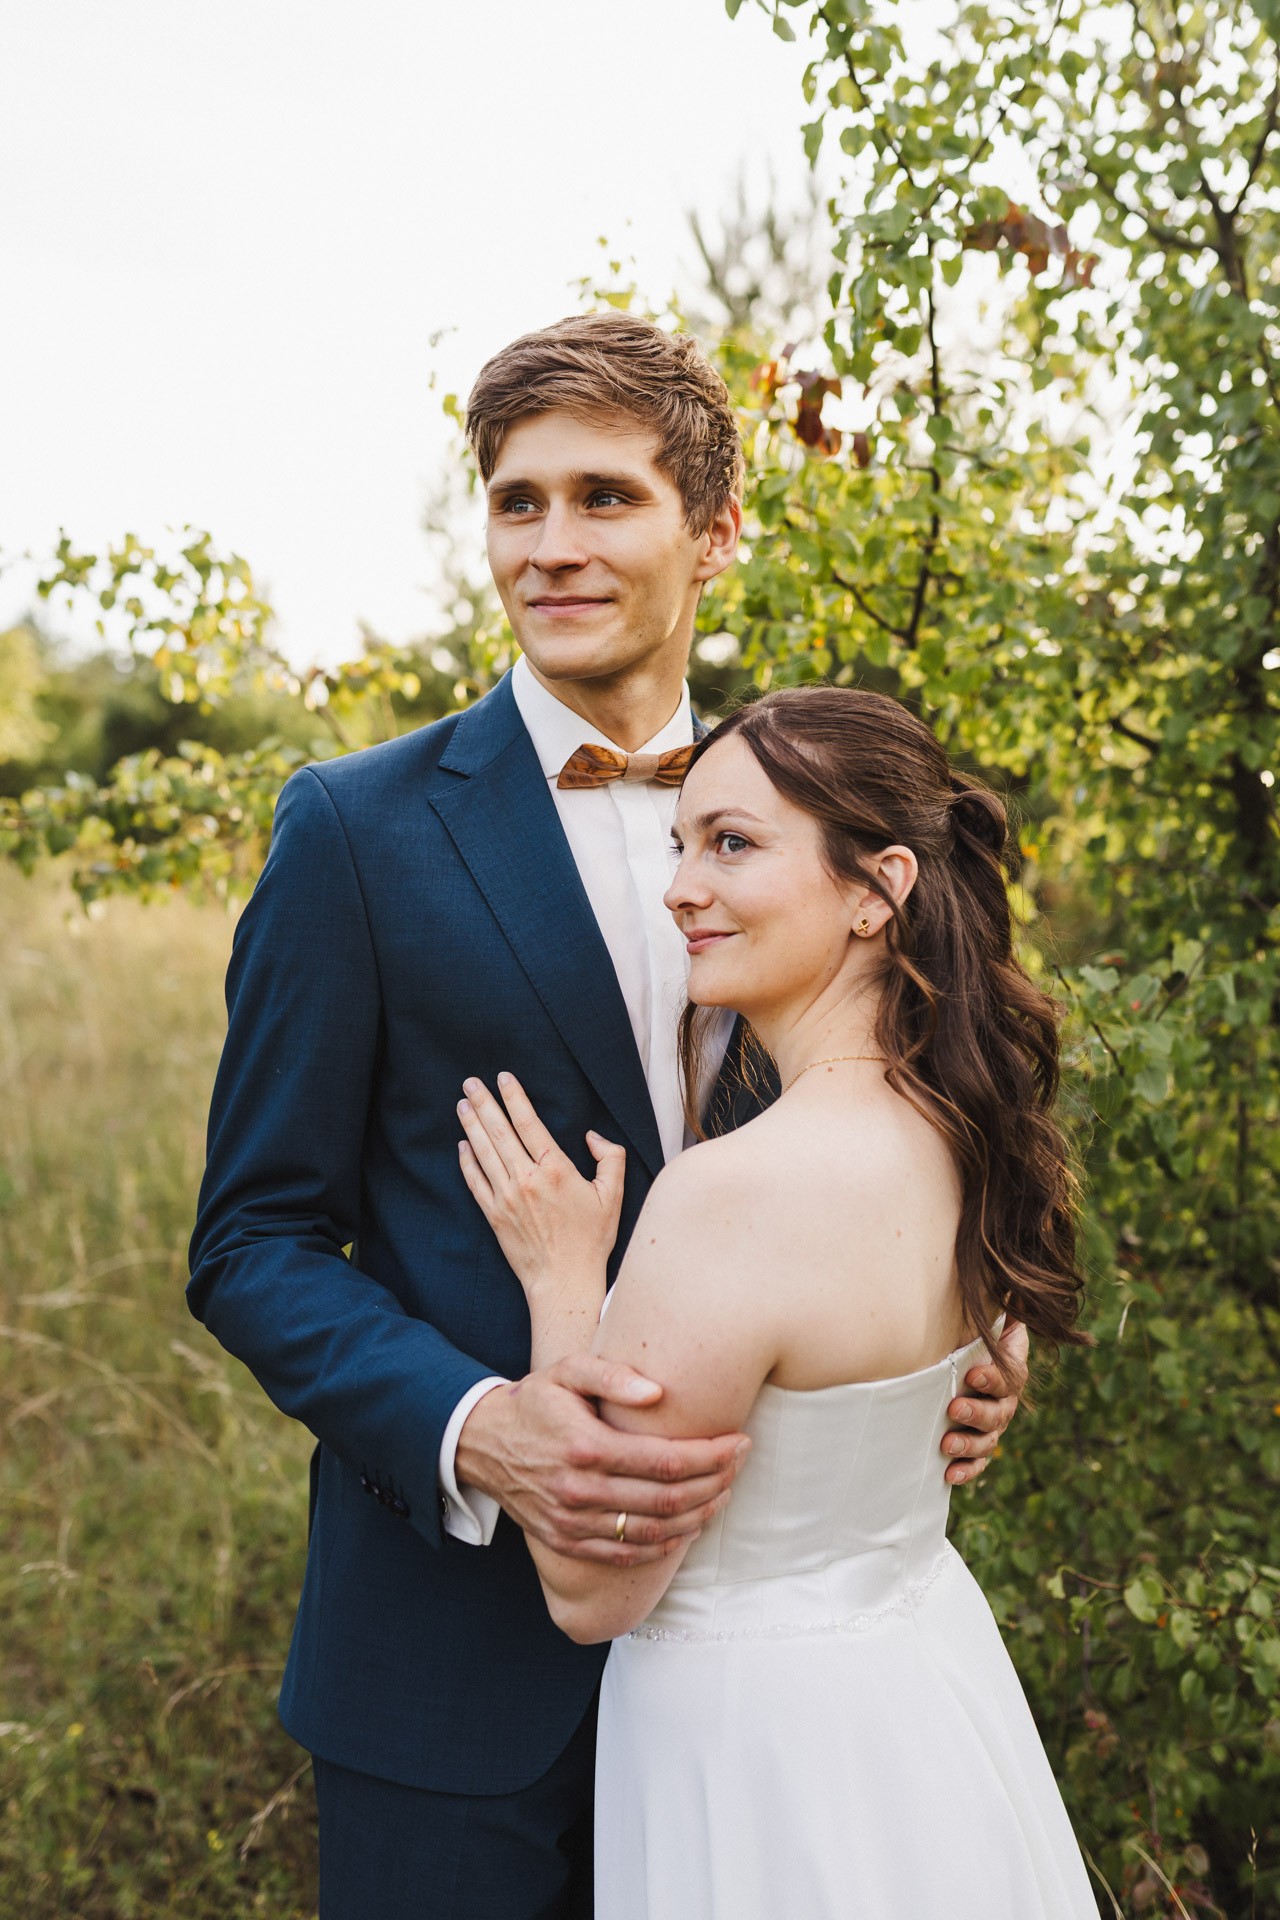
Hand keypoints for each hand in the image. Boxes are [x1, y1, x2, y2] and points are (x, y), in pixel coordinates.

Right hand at [455, 1351, 750, 1566]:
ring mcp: (573, 1522)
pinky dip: (664, 1546)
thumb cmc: (535, 1402)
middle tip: (740, 1466)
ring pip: (654, 1532)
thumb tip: (658, 1391)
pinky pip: (626, 1554)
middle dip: (715, 1484)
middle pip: (668, 1500)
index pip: (667, 1461)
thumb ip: (611, 1375)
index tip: (739, 1442)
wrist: (481, 1444)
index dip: (712, 1455)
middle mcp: (580, 1490)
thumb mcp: (565, 1372)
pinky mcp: (567, 1542)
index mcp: (586, 1447)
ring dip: (698, 1517)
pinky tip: (687, 1528)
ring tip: (723, 1495)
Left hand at [457, 1073, 624, 1303]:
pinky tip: (462, 1145)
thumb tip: (591, 1136)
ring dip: (471, 1125)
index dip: (514, 1097)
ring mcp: (505, 1197)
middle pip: (499, 1131)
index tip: (503, 1077)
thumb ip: (609, 1158)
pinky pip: (475, 1181)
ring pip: (483, 1152)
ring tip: (462, 1104)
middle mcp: (526, 1179)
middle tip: (470, 1082)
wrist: (563, 1280)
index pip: (529, 1123)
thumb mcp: (613, 1195)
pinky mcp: (494, 1215)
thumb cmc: (591, 1239)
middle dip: (484, 1103)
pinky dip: (466, 1161)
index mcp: (555, 1170)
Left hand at [942, 1319, 1028, 1485]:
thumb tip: (1007, 1282)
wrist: (948, 1360)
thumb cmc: (962, 1329)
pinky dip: (966, 1470)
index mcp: (1008, 1365)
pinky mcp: (976, 1445)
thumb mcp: (976, 1313)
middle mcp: (1004, 1398)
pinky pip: (978, 1462)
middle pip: (1001, 1411)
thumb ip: (992, 1303)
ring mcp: (992, 1424)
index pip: (1011, 1374)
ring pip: (990, 1439)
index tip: (972, 1374)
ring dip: (970, 1443)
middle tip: (953, 1408)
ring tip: (947, 1443)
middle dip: (978, 1412)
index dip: (995, 1377)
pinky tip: (949, 1475)